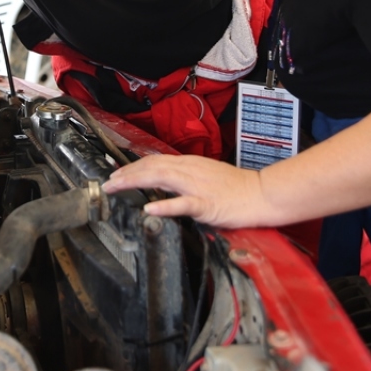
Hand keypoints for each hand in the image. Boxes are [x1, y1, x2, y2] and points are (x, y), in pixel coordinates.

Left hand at [102, 154, 278, 228]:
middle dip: (127, 174)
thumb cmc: (237, 188)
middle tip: (108, 183)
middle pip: (152, 167)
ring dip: (136, 182)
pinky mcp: (208, 204)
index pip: (155, 161)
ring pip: (162, 179)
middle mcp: (191, 171)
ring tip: (118, 187)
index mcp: (190, 164)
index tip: (116, 174)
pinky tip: (151, 209)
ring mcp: (198, 187)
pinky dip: (166, 206)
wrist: (262, 194)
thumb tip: (164, 181)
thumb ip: (185, 178)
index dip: (133, 167)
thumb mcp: (206, 176)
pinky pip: (184, 204)